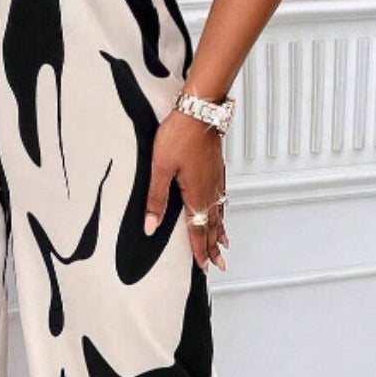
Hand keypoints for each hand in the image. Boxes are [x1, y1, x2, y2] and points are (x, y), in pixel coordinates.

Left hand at [143, 110, 228, 270]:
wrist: (199, 110)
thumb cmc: (179, 135)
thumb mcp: (160, 168)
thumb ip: (156, 199)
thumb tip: (151, 226)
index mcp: (196, 194)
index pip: (197, 230)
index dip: (200, 250)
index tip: (204, 266)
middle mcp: (209, 190)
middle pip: (212, 225)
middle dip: (214, 247)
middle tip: (218, 264)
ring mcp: (215, 178)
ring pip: (219, 212)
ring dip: (220, 231)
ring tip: (224, 244)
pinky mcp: (216, 168)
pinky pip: (222, 197)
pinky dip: (223, 211)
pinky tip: (222, 209)